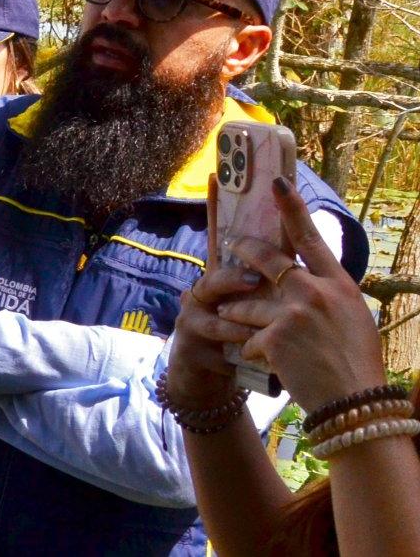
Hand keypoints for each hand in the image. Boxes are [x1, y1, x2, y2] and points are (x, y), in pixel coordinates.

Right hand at [164, 173, 265, 408]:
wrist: (212, 382)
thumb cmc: (242, 343)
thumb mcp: (260, 311)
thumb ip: (272, 282)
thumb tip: (300, 245)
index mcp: (226, 280)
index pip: (222, 238)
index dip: (217, 209)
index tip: (216, 177)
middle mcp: (204, 293)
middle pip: (215, 276)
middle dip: (233, 278)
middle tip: (254, 282)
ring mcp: (193, 318)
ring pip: (213, 313)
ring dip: (237, 322)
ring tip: (253, 332)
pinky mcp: (189, 345)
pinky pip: (212, 344)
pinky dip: (232, 351)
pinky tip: (244, 356)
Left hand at [212, 176, 381, 412]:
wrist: (355, 404)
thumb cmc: (356, 365)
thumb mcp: (353, 319)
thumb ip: (327, 296)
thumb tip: (302, 281)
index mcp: (340, 285)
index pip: (311, 239)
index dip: (292, 209)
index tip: (276, 183)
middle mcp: (316, 292)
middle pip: (266, 260)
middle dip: (244, 253)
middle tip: (231, 249)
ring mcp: (294, 313)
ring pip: (246, 304)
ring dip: (240, 317)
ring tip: (255, 334)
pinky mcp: (275, 336)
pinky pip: (246, 338)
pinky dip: (251, 352)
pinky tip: (266, 364)